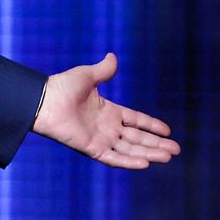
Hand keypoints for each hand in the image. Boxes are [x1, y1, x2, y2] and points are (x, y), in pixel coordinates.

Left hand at [32, 53, 179, 168]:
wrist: (44, 100)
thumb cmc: (61, 87)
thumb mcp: (87, 76)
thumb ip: (103, 70)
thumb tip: (113, 56)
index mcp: (108, 110)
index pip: (136, 120)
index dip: (151, 125)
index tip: (168, 131)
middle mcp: (107, 127)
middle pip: (137, 138)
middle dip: (157, 144)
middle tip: (176, 150)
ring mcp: (100, 138)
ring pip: (130, 149)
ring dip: (148, 153)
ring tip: (167, 157)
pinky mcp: (91, 148)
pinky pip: (113, 157)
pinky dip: (128, 161)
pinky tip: (145, 163)